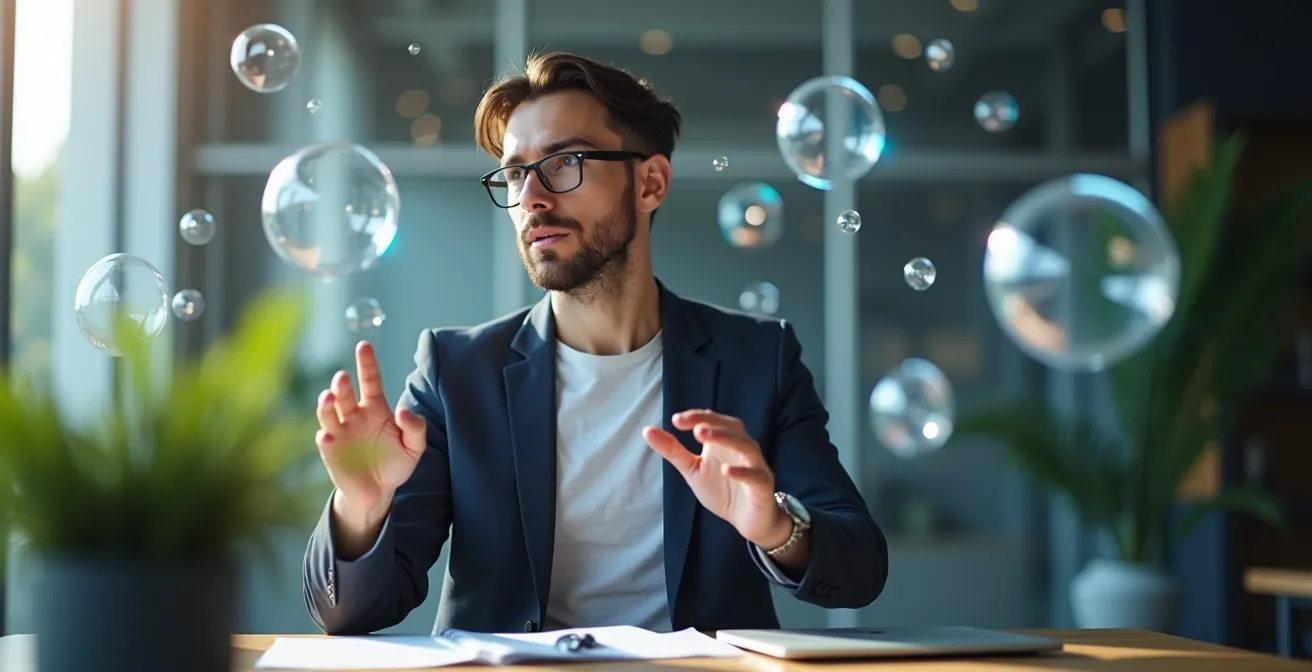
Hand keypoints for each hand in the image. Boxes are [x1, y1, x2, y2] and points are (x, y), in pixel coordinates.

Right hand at [315, 341, 426, 516]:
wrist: (379, 492)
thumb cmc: (395, 463)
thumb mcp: (414, 447)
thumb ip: (416, 428)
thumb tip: (404, 411)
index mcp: (375, 408)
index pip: (370, 380)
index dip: (367, 363)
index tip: (364, 346)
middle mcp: (354, 415)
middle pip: (345, 394)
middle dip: (342, 384)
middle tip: (343, 377)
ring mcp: (339, 432)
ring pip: (328, 413)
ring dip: (326, 404)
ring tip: (330, 396)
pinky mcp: (331, 452)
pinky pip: (325, 441)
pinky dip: (325, 436)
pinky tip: (327, 434)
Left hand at [643, 410, 785, 547]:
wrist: (748, 521)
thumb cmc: (722, 491)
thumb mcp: (693, 470)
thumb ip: (673, 451)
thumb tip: (647, 430)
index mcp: (724, 442)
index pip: (713, 420)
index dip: (697, 417)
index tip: (676, 420)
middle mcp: (742, 449)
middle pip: (733, 427)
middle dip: (713, 422)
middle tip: (694, 426)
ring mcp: (755, 466)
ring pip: (746, 446)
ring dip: (726, 438)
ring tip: (704, 436)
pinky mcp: (763, 487)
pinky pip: (755, 476)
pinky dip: (742, 472)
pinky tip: (725, 470)